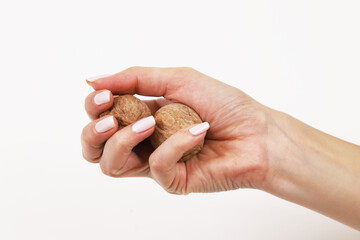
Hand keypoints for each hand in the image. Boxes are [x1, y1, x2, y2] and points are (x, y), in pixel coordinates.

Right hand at [81, 67, 270, 193]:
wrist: (257, 133)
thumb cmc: (224, 104)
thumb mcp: (179, 79)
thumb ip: (136, 78)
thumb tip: (92, 79)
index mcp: (143, 115)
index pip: (102, 115)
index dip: (94, 106)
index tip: (101, 93)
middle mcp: (144, 141)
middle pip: (95, 146)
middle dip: (93, 131)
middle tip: (109, 116)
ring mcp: (156, 162)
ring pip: (112, 164)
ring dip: (122, 139)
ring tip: (148, 123)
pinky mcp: (172, 180)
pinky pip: (156, 166)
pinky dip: (173, 144)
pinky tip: (196, 131)